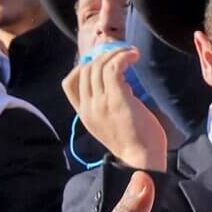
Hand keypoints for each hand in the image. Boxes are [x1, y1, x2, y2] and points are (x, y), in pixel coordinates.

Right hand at [62, 46, 170, 169]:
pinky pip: (113, 68)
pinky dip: (123, 56)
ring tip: (131, 53)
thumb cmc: (134, 141)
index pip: (69, 83)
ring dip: (116, 53)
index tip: (102, 62)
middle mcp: (88, 108)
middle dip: (104, 55)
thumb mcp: (111, 122)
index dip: (83, 67)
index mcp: (84, 114)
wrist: (142, 159)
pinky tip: (134, 56)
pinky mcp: (116, 99)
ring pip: (99, 65)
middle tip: (122, 52)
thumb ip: (108, 103)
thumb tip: (120, 80)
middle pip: (86, 69)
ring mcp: (100, 103)